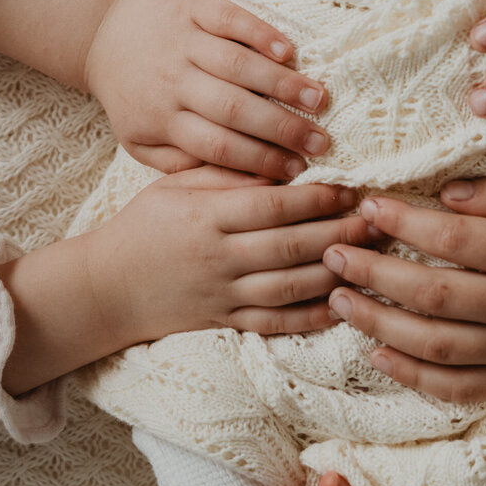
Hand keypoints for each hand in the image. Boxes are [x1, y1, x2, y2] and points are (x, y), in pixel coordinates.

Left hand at [0, 0, 330, 180]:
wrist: (101, 33)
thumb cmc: (133, 96)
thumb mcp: (140, 140)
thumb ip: (181, 164)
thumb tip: (235, 183)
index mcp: (161, 118)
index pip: (218, 146)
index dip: (260, 160)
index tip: (298, 173)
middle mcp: (172, 80)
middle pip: (233, 108)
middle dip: (282, 128)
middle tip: (322, 143)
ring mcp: (182, 40)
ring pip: (237, 64)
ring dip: (282, 82)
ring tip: (320, 100)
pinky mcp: (192, 5)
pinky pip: (230, 19)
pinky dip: (260, 34)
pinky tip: (289, 52)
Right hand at [1, 172, 373, 393]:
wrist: (106, 288)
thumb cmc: (145, 226)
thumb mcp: (176, 187)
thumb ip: (226, 175)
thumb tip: (281, 162)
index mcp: (206, 217)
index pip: (272, 206)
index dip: (317, 199)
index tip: (352, 188)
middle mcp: (218, 257)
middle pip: (291, 246)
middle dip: (341, 233)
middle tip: (379, 221)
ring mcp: (223, 294)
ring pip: (290, 286)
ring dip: (338, 272)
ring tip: (374, 257)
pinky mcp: (226, 322)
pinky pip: (277, 322)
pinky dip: (313, 317)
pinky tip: (346, 304)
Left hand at [322, 177, 485, 401]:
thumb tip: (443, 194)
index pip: (455, 242)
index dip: (403, 223)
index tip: (366, 204)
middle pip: (434, 297)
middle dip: (374, 275)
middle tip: (332, 254)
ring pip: (437, 349)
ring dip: (379, 326)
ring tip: (338, 300)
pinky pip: (461, 388)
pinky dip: (414, 377)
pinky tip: (377, 355)